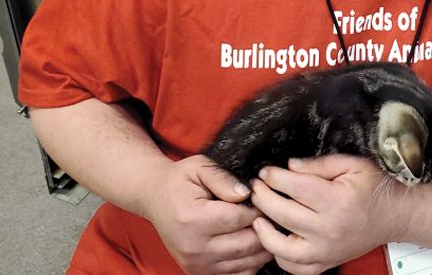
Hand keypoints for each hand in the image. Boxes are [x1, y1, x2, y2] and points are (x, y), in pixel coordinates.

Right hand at [143, 154, 272, 274]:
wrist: (155, 199)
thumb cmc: (179, 181)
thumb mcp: (199, 167)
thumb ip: (223, 178)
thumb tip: (246, 192)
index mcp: (193, 218)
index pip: (239, 218)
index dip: (259, 208)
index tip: (267, 198)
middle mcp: (193, 246)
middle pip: (245, 245)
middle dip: (266, 229)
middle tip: (276, 215)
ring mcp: (196, 263)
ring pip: (243, 264)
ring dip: (262, 249)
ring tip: (271, 229)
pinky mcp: (198, 272)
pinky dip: (250, 263)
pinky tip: (255, 245)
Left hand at [250, 155, 406, 274]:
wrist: (396, 215)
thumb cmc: (375, 187)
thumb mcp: (352, 164)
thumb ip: (319, 164)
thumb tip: (290, 166)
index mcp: (337, 200)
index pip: (294, 187)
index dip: (274, 177)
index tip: (266, 171)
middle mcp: (330, 229)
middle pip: (283, 214)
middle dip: (263, 197)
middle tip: (256, 187)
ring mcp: (327, 250)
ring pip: (282, 248)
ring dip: (264, 232)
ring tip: (258, 215)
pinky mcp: (326, 263)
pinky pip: (294, 267)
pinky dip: (279, 256)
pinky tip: (275, 238)